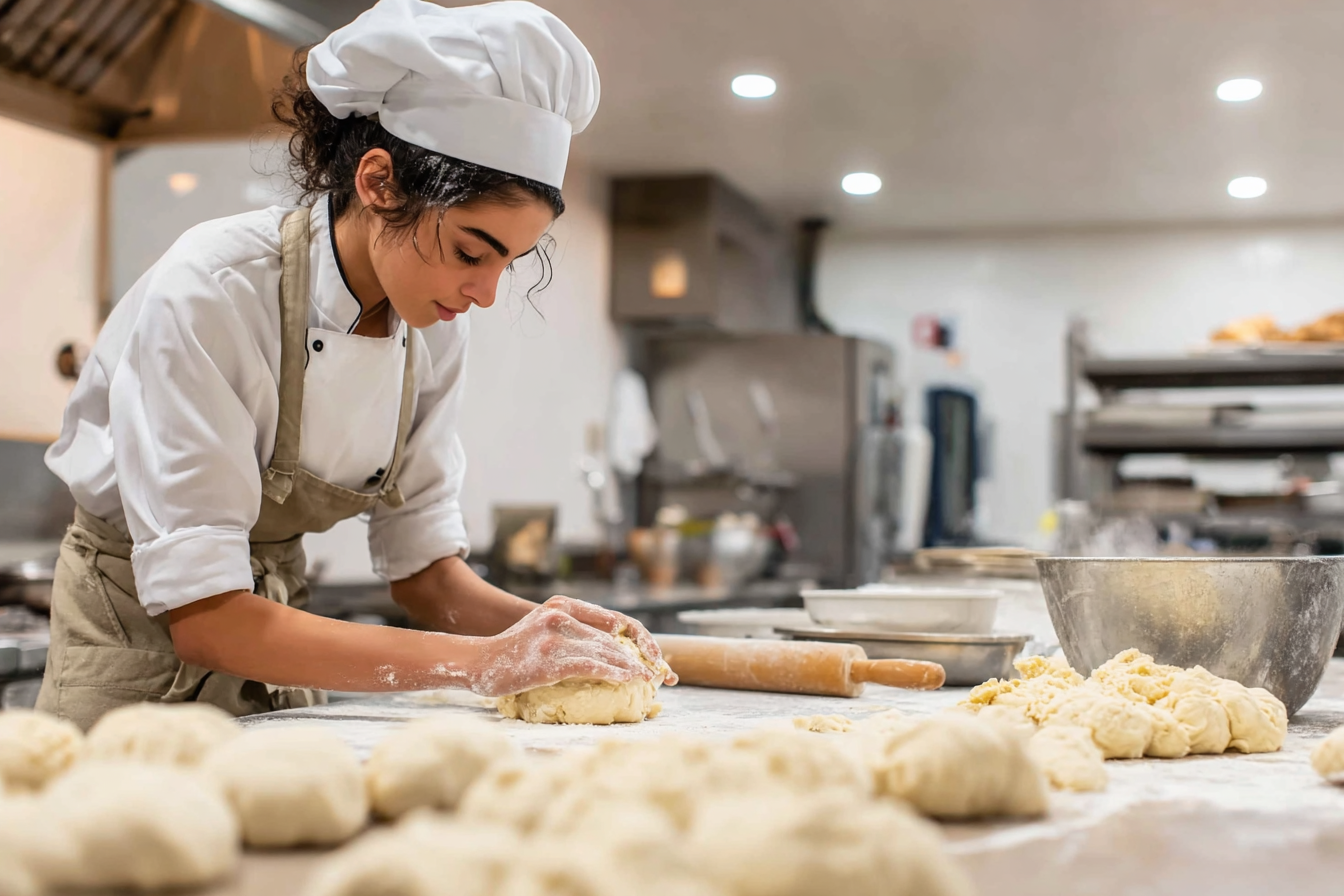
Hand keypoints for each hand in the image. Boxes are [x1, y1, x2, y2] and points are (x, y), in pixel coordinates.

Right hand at [468, 604, 658, 697]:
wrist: (478, 662)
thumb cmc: (514, 651)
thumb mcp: (544, 627)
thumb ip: (573, 630)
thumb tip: (610, 646)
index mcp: (563, 605)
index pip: (614, 619)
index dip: (640, 637)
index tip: (654, 653)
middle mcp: (561, 616)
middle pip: (614, 637)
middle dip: (640, 655)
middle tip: (659, 671)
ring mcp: (554, 637)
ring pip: (605, 652)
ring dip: (632, 667)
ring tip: (648, 678)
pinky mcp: (549, 660)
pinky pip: (591, 666)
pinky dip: (614, 673)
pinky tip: (628, 680)